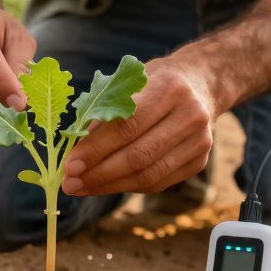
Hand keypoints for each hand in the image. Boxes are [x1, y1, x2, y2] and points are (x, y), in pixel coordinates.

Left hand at [62, 56, 217, 195]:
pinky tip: (106, 185)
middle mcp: (190, 115)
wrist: (201, 84)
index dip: (96, 149)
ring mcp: (200, 141)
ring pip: (149, 175)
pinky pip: (159, 182)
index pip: (127, 126)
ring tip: (82, 187)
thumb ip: (105, 112)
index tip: (69, 164)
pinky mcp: (200, 161)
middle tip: (70, 182)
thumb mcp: (129, 84)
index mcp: (169, 88)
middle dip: (99, 173)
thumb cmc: (154, 83)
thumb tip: (75, 151)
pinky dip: (128, 186)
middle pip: (138, 156)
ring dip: (110, 186)